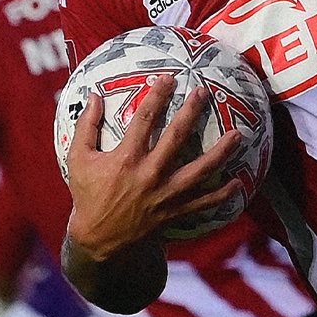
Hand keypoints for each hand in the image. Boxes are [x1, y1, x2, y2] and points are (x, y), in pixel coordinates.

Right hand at [63, 75, 243, 259]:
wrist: (99, 237)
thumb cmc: (88, 194)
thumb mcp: (79, 158)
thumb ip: (87, 126)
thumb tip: (94, 95)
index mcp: (127, 158)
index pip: (144, 119)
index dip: (157, 96)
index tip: (168, 78)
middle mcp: (150, 174)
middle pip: (177, 138)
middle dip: (191, 113)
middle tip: (203, 93)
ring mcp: (166, 194)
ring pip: (199, 171)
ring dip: (220, 153)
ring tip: (238, 135)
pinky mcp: (175, 211)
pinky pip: (203, 203)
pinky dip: (222, 195)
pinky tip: (238, 183)